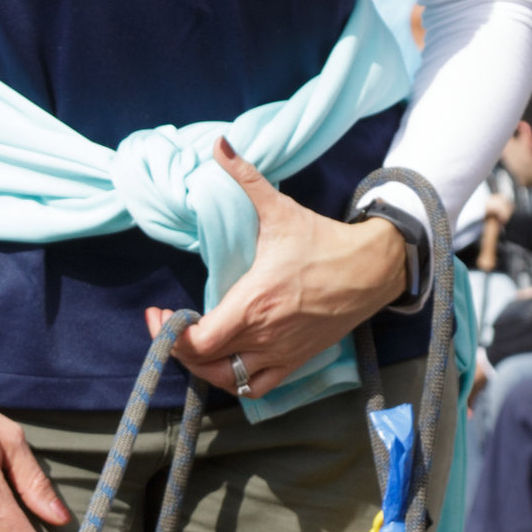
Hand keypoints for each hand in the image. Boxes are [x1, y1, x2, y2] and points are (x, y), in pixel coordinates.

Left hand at [161, 142, 407, 399]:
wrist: (372, 268)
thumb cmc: (323, 241)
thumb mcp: (280, 209)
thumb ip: (245, 177)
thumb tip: (218, 144)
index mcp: (255, 302)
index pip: (199, 341)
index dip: (169, 335)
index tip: (159, 314)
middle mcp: (265, 334)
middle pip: (205, 363)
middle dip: (177, 347)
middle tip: (169, 325)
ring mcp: (281, 352)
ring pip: (227, 380)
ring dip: (202, 368)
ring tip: (192, 345)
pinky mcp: (296, 361)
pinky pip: (256, 388)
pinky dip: (234, 381)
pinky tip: (224, 362)